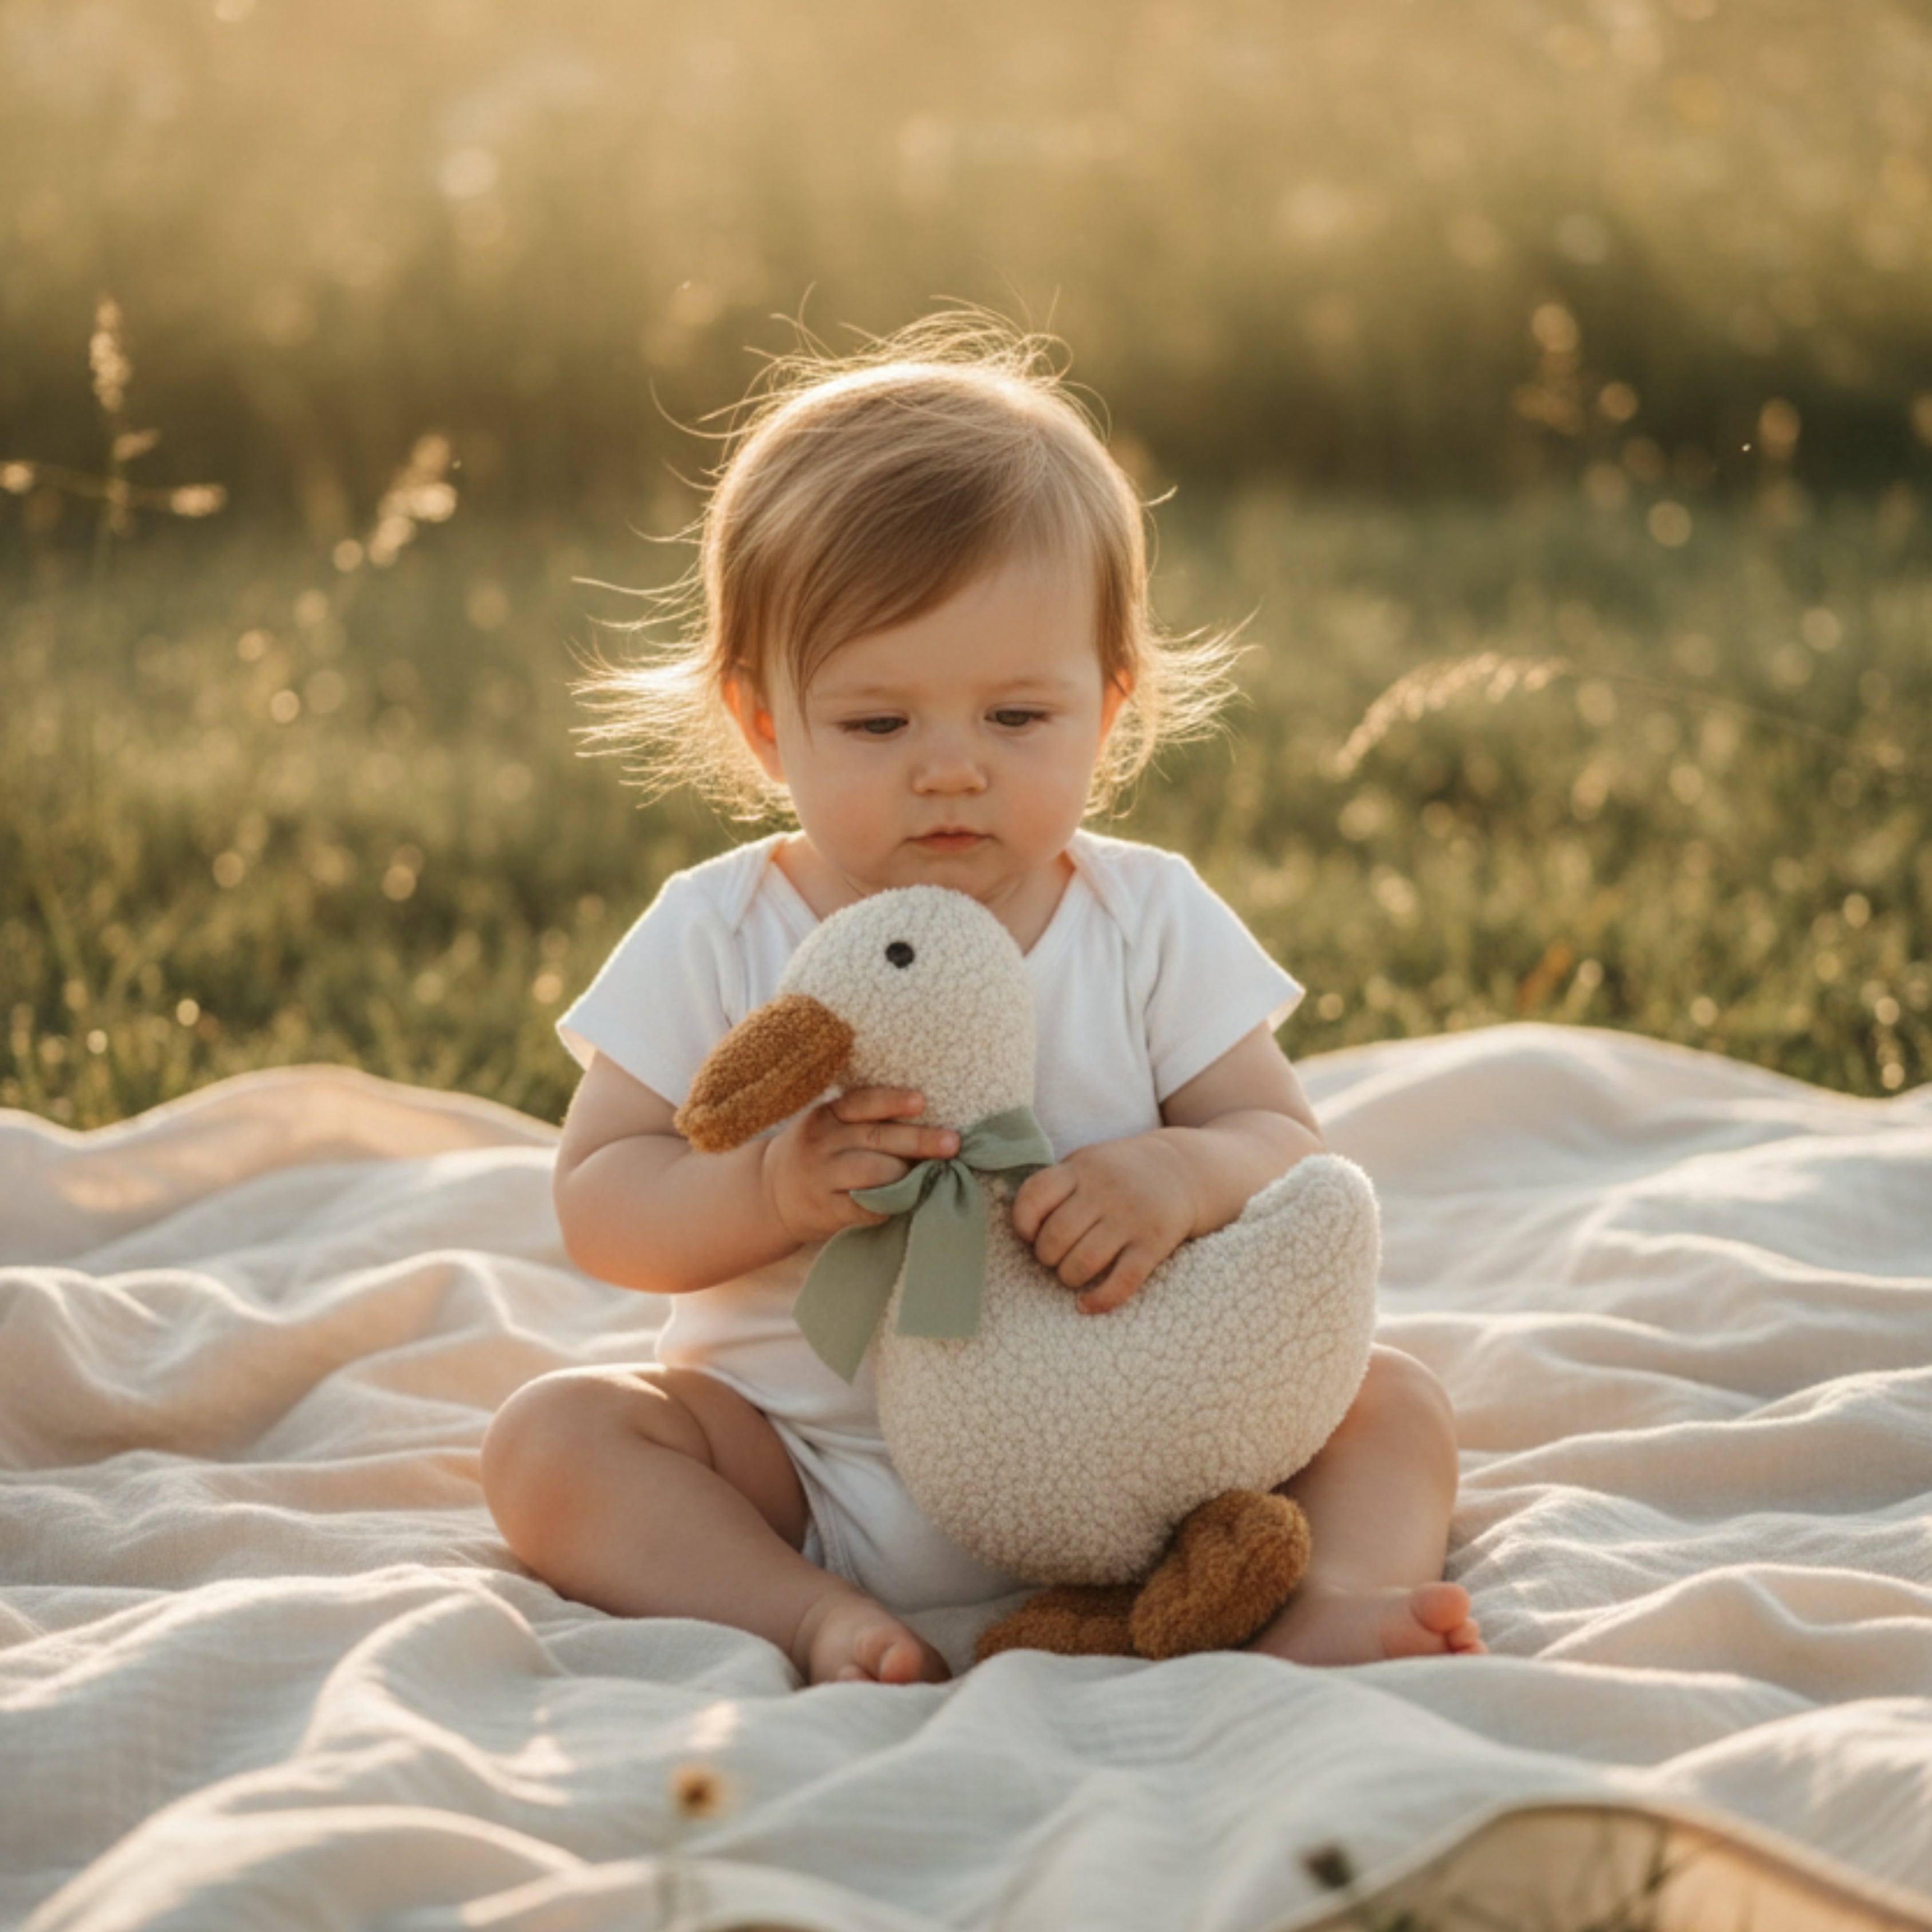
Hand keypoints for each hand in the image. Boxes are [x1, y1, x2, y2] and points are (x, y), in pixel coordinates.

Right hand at [760, 1088, 959, 1248]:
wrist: (771, 1193)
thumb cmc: (819, 1154)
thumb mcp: (830, 1127)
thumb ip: (866, 1123)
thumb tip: (928, 1124)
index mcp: (827, 1116)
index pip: (861, 1103)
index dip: (892, 1102)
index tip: (921, 1102)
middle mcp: (822, 1142)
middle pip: (876, 1138)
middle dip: (919, 1141)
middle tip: (952, 1143)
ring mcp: (822, 1178)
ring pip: (874, 1173)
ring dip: (907, 1174)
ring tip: (933, 1175)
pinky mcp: (826, 1210)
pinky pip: (866, 1208)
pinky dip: (891, 1205)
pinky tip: (910, 1202)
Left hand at [1009, 1135, 1195, 1314]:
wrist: (1182, 1170)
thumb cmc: (1118, 1174)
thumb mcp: (1086, 1163)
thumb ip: (1055, 1185)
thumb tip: (1019, 1227)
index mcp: (1081, 1169)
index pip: (1035, 1195)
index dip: (1023, 1222)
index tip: (1029, 1234)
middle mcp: (1105, 1192)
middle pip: (1057, 1235)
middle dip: (1047, 1256)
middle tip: (1054, 1256)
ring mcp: (1131, 1218)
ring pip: (1084, 1262)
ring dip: (1068, 1277)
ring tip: (1071, 1273)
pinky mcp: (1153, 1244)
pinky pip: (1122, 1282)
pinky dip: (1099, 1301)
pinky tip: (1086, 1305)